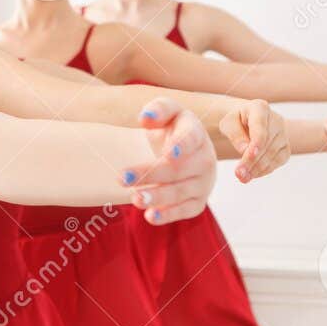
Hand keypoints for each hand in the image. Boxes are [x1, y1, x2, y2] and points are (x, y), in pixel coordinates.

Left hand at [128, 97, 216, 223]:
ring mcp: (203, 183)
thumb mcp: (167, 111)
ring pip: (180, 192)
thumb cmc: (172, 128)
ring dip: (157, 197)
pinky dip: (168, 216)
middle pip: (178, 170)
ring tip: (135, 198)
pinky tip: (150, 216)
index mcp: (195, 134)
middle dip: (151, 175)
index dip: (181, 146)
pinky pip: (185, 210)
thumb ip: (158, 109)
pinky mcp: (197, 202)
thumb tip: (145, 118)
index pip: (190, 139)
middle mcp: (204, 159)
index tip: (169, 153)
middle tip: (122, 178)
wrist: (183, 150)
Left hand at [218, 99, 290, 182]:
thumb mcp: (228, 123)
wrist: (244, 121)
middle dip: (252, 161)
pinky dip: (265, 170)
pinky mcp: (285, 147)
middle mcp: (276, 120)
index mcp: (260, 108)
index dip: (256, 142)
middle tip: (239, 174)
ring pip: (273, 154)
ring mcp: (283, 134)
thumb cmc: (235, 121)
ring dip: (258, 169)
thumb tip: (244, 150)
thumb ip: (235, 134)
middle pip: (266, 143)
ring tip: (243, 178)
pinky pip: (279, 161)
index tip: (248, 154)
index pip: (260, 127)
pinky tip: (253, 175)